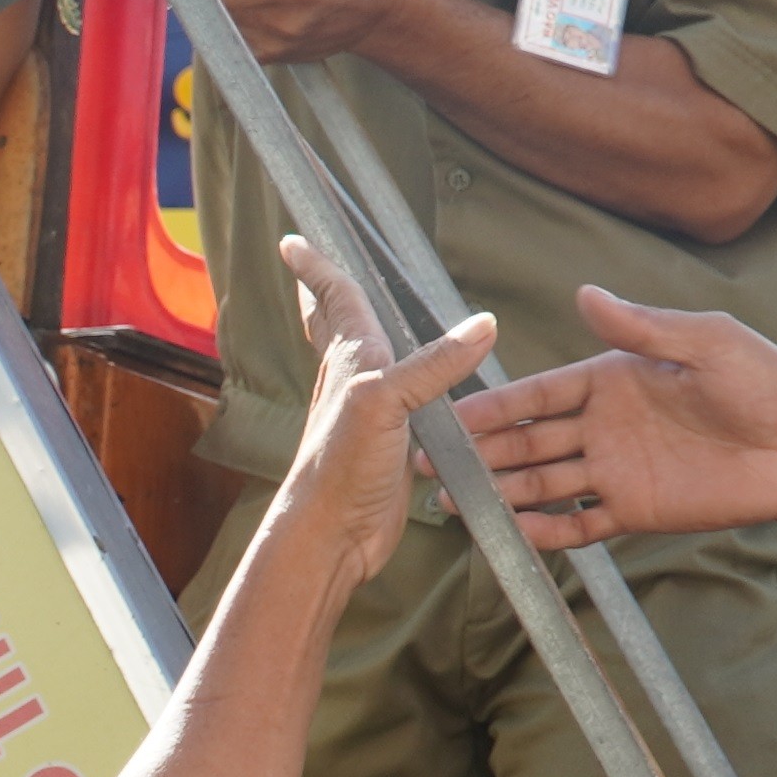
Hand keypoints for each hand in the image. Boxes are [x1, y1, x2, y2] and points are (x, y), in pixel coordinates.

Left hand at [263, 235, 493, 587]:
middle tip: (311, 273)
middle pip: (336, 327)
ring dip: (357, 336)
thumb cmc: (341, 467)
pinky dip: (399, 386)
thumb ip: (433, 364)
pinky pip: (393, 403)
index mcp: (351, 360)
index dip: (316, 269)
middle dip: (326, 297)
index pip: (335, 300)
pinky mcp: (384, 447)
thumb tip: (483, 326)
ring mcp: (366, 415)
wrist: (331, 535)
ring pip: (361, 363)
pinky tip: (410, 391)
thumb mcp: (387, 403)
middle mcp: (353, 381)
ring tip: (362, 318)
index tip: (293, 241)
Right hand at [451, 285, 776, 548]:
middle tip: (429, 464)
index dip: (493, 406)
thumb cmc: (765, 385)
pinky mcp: (635, 511)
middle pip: (527, 440)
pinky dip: (546, 532)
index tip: (449, 416)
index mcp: (612, 379)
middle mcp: (604, 426)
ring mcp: (616, 470)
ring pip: (543, 482)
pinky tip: (511, 537)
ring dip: (500, 493)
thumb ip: (644, 328)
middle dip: (478, 452)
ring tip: (454, 505)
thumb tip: (585, 295)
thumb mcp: (708, 342)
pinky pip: (580, 524)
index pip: (539, 394)